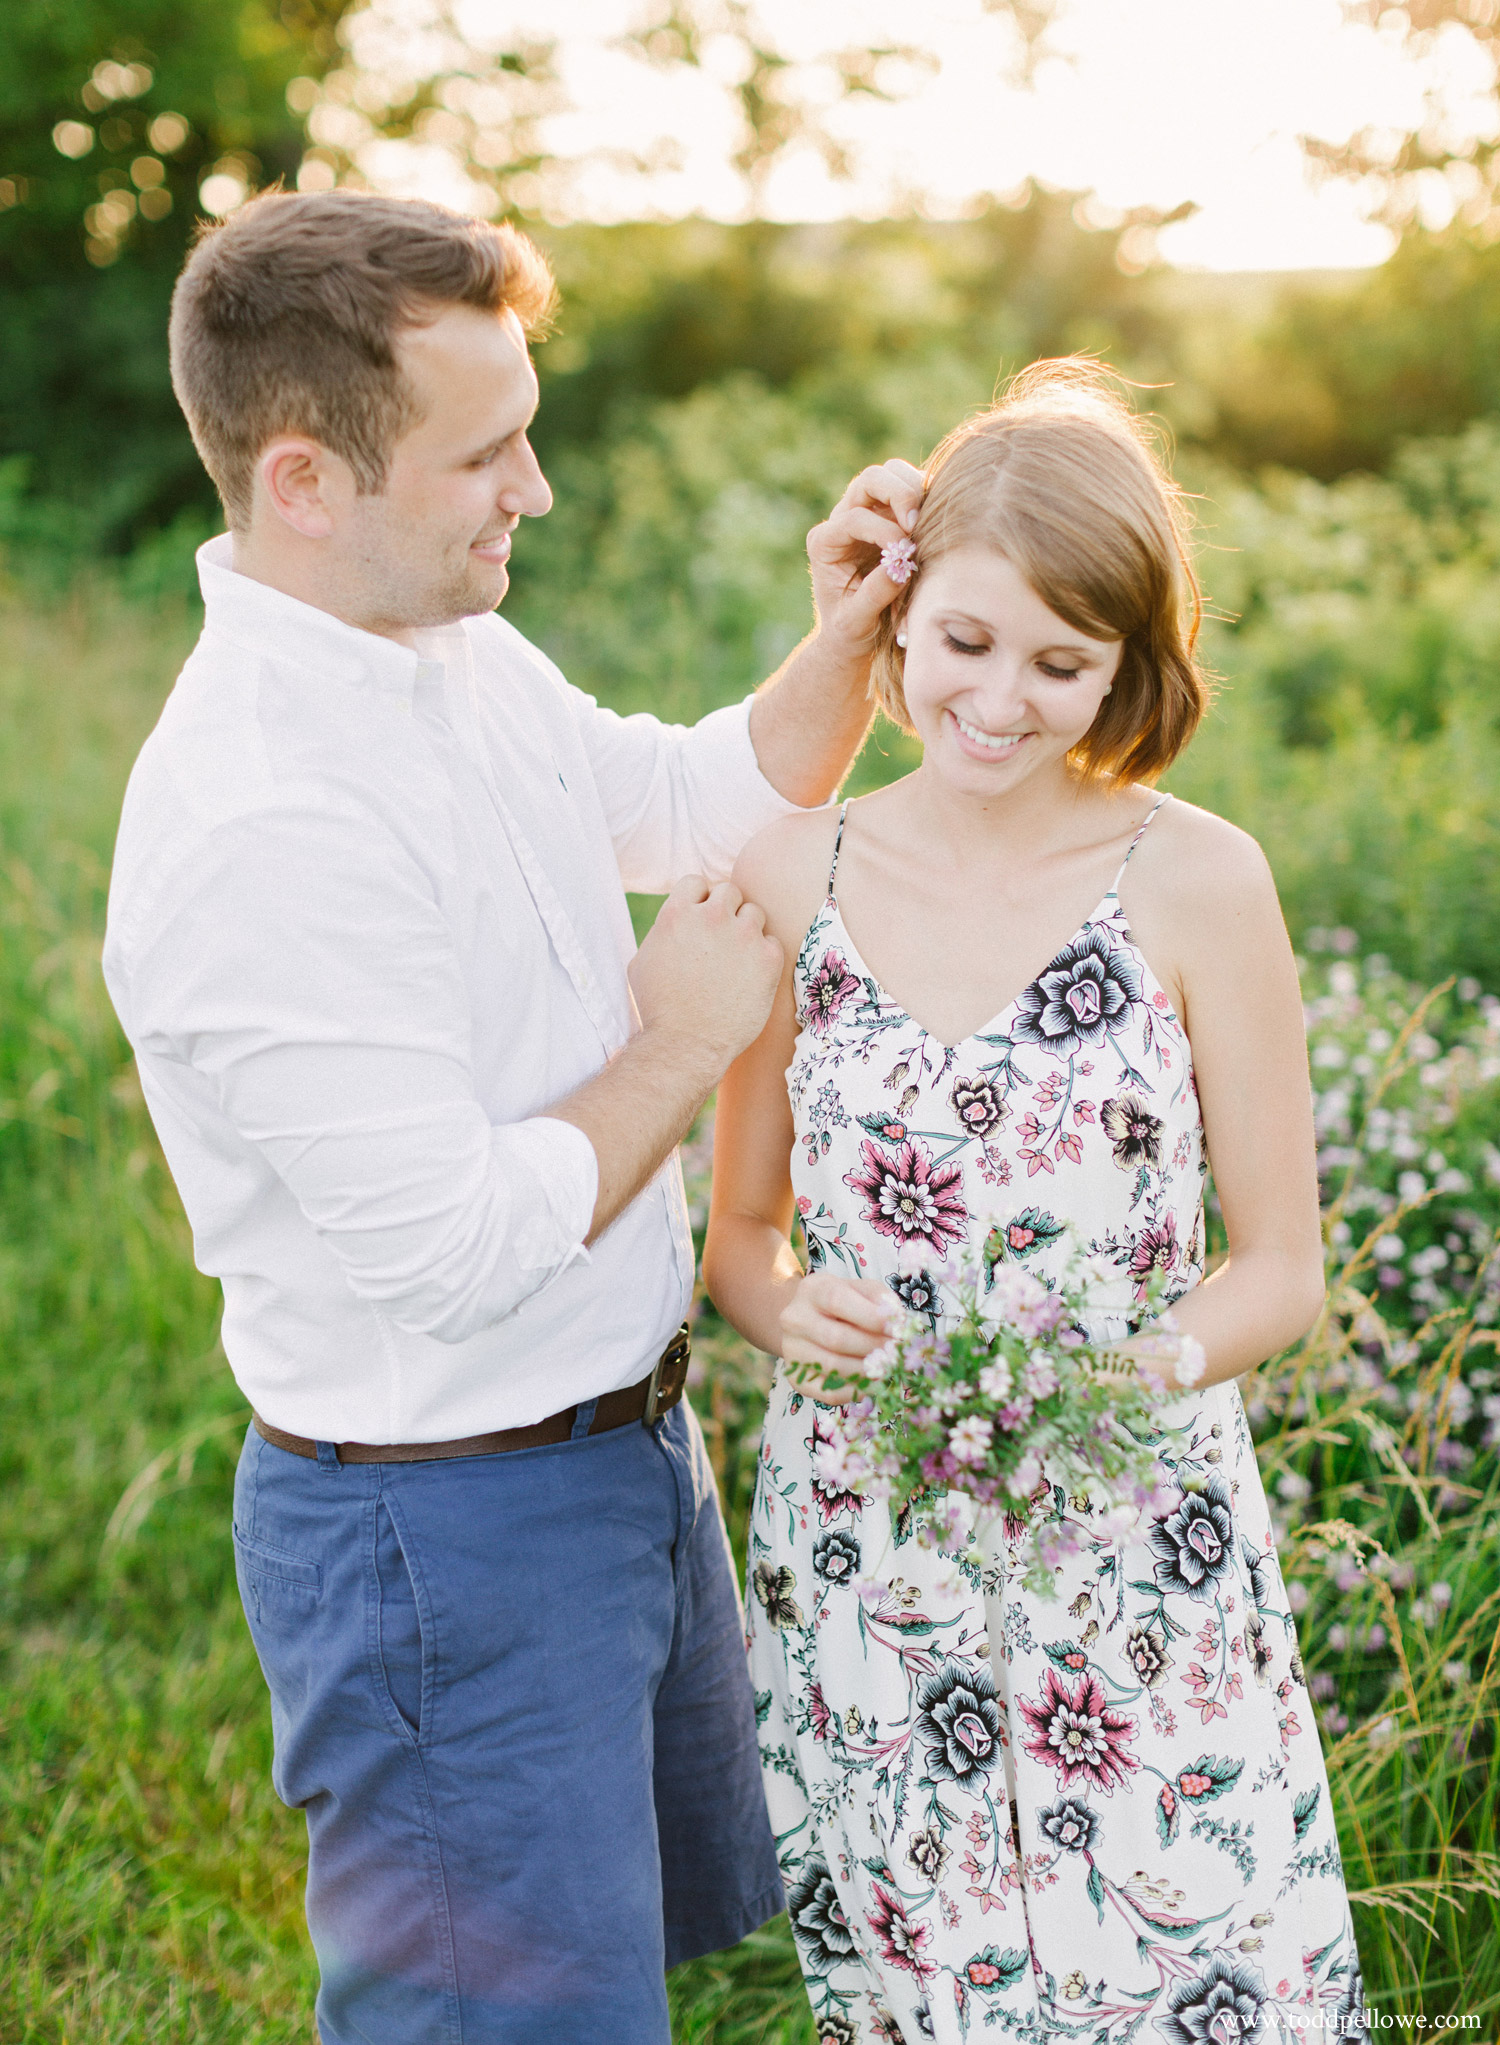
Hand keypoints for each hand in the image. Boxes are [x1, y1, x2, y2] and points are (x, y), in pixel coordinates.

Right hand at [628, 873, 783, 1078]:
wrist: (686, 1045)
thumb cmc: (658, 1009)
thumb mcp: (642, 961)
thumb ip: (662, 931)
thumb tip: (674, 918)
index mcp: (676, 913)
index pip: (698, 882)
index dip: (700, 902)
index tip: (701, 923)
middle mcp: (711, 916)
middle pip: (730, 892)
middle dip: (726, 913)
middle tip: (721, 943)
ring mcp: (743, 935)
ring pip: (754, 913)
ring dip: (747, 932)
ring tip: (735, 962)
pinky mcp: (768, 958)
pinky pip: (773, 943)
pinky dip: (764, 958)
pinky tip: (749, 979)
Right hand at [780, 1272, 897, 1404]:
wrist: (809, 1322)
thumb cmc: (845, 1304)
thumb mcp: (862, 1290)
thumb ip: (881, 1300)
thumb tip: (898, 1324)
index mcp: (812, 1290)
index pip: (838, 1301)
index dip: (871, 1317)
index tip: (897, 1330)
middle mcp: (795, 1319)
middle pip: (836, 1338)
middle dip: (874, 1348)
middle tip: (897, 1353)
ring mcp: (791, 1349)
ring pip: (833, 1368)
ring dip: (868, 1371)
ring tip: (887, 1367)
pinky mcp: (795, 1377)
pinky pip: (828, 1392)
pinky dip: (856, 1390)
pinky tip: (871, 1382)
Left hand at [806, 459, 925, 664]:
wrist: (853, 633)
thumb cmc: (851, 631)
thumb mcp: (856, 622)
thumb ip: (874, 595)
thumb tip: (901, 566)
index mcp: (824, 543)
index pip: (855, 518)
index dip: (883, 532)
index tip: (906, 555)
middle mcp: (841, 519)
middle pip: (870, 479)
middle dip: (898, 493)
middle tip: (916, 522)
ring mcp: (866, 511)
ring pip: (890, 473)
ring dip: (913, 488)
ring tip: (925, 521)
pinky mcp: (890, 514)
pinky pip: (909, 487)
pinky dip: (925, 495)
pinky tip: (933, 520)